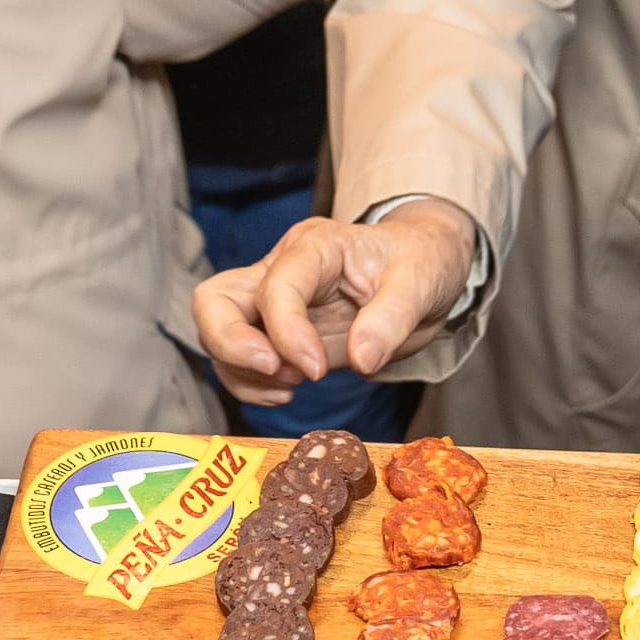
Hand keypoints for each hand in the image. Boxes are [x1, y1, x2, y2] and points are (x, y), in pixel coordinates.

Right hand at [194, 204, 477, 401]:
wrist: (425, 267)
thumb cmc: (421, 262)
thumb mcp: (421, 282)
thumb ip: (392, 319)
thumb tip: (363, 360)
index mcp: (315, 246)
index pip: (275, 286)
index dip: (287, 332)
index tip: (315, 371)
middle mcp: (282, 268)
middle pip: (213, 299)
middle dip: (230, 344)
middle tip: (277, 375)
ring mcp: (273, 300)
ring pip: (216, 331)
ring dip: (241, 371)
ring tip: (293, 386)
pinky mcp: (277, 331)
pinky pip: (238, 359)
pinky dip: (250, 383)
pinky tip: (288, 392)